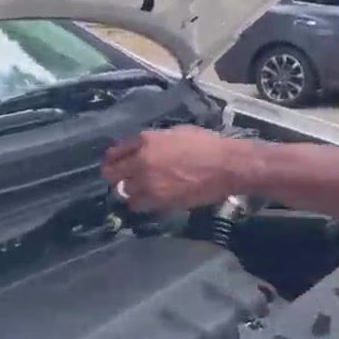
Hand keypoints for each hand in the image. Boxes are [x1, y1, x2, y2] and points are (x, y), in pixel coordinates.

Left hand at [101, 125, 244, 212]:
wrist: (226, 166)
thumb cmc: (208, 145)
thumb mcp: (178, 133)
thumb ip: (156, 141)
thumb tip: (144, 149)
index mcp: (147, 140)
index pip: (116, 151)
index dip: (114, 159)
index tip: (116, 163)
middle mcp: (141, 161)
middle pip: (112, 173)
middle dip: (116, 175)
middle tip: (124, 179)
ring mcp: (147, 183)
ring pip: (124, 191)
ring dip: (132, 190)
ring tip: (143, 190)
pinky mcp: (157, 200)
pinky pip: (137, 205)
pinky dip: (142, 202)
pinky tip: (152, 199)